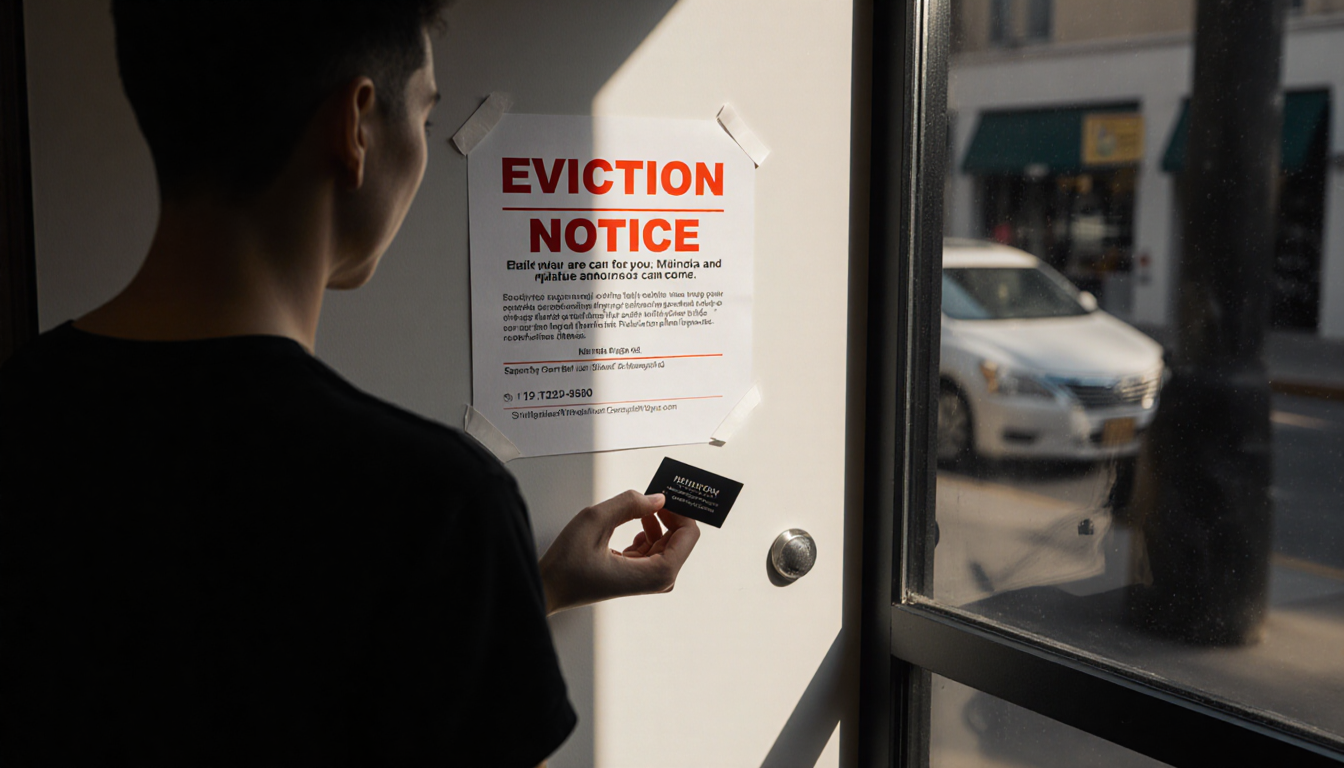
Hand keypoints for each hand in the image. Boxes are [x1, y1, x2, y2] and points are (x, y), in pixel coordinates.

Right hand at [538, 490, 699, 614]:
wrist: (550, 588)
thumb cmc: (567, 563)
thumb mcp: (594, 521)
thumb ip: (628, 503)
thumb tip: (657, 498)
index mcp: (656, 573)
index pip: (689, 535)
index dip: (680, 510)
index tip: (667, 492)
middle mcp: (657, 580)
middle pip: (680, 538)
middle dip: (669, 514)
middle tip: (654, 491)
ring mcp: (648, 580)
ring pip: (667, 542)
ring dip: (656, 521)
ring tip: (638, 505)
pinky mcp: (638, 575)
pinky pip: (653, 548)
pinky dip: (647, 532)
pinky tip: (633, 522)